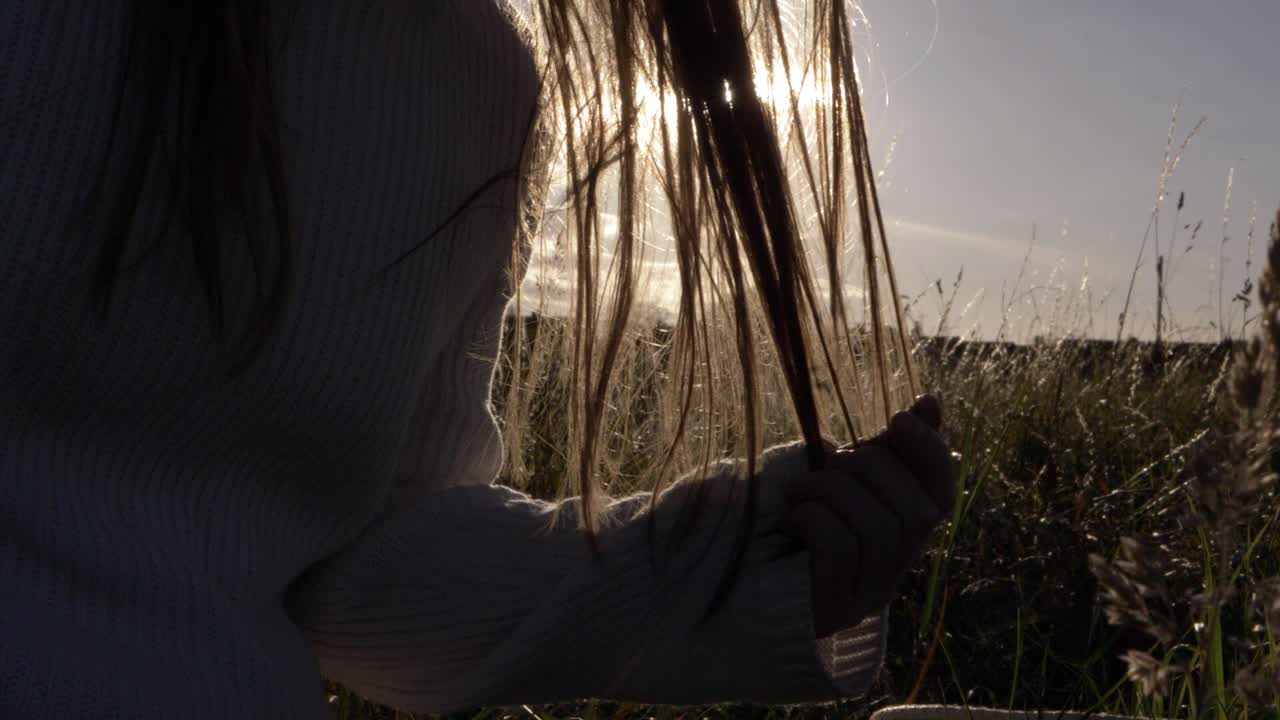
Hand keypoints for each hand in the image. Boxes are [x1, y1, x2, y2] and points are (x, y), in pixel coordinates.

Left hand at [781, 395, 955, 637]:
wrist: (742, 575)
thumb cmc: (798, 519)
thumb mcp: (844, 478)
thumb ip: (887, 450)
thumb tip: (930, 402)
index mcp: (902, 538)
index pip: (944, 497)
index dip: (931, 455)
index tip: (900, 418)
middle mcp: (894, 571)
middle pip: (916, 513)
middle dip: (871, 469)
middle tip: (830, 461)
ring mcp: (866, 594)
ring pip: (879, 528)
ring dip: (835, 491)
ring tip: (801, 487)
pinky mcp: (833, 605)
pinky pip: (841, 548)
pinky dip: (816, 518)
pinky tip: (795, 515)